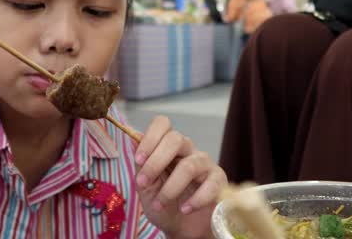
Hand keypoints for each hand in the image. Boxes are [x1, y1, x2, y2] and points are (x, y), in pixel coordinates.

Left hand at [135, 116, 225, 238]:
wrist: (181, 228)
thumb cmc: (163, 203)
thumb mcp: (145, 186)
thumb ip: (141, 164)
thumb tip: (133, 138)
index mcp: (167, 146)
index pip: (162, 124)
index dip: (150, 138)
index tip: (139, 160)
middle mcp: (187, 149)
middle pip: (176, 139)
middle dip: (156, 162)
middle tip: (144, 182)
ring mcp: (204, 163)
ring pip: (189, 165)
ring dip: (170, 188)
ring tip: (160, 204)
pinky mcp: (218, 180)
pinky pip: (210, 185)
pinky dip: (195, 200)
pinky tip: (185, 209)